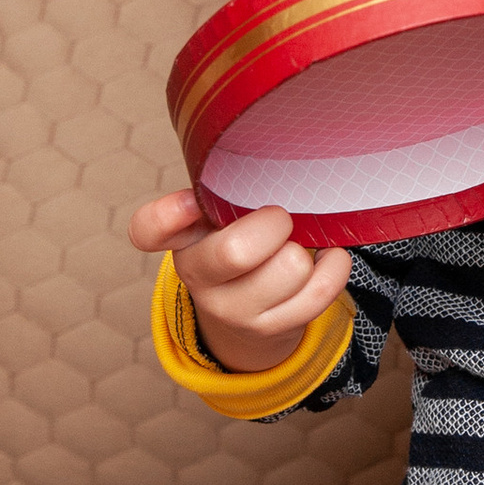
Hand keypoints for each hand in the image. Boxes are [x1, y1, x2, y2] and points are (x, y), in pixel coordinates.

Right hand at [127, 186, 352, 375]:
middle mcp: (199, 277)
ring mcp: (233, 310)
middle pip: (238, 251)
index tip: (189, 204)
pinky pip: (319, 292)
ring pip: (290, 268)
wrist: (246, 313)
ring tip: (297, 246)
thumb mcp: (223, 217)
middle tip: (280, 221)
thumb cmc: (242, 243)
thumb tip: (259, 154)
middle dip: (275, 225)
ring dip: (304, 250)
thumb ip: (225, 189)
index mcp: (183, 238)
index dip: (167, 215)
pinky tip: (326, 258)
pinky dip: (334, 267)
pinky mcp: (271, 330)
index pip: (149, 229)